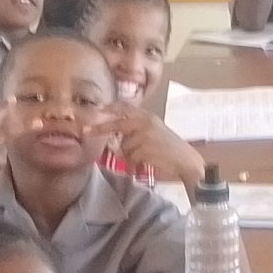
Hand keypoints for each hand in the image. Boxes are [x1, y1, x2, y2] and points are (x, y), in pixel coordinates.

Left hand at [86, 103, 204, 185]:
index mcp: (148, 116)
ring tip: (147, 159)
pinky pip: (130, 158)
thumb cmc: (171, 152)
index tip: (96, 109)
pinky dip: (136, 165)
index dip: (109, 108)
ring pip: (124, 147)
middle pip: (116, 124)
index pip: (125, 107)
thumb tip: (116, 139)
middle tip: (84, 131)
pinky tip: (148, 165)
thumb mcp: (154, 135)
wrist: (187, 163)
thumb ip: (137, 133)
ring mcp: (145, 134)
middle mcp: (145, 122)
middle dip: (99, 128)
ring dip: (131, 157)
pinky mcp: (144, 147)